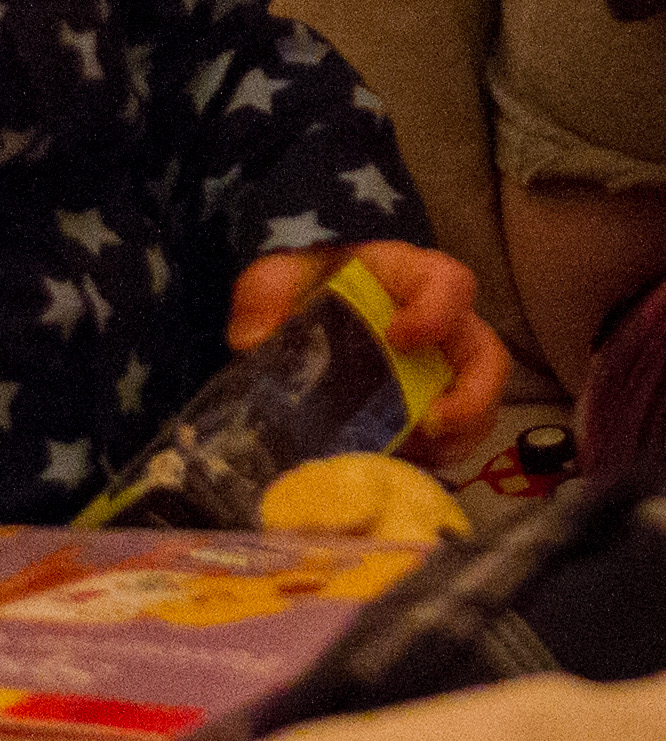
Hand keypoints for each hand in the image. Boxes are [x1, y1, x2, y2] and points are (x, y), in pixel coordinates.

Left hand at [227, 239, 508, 454]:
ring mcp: (440, 369)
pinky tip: (399, 464)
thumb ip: (265, 295)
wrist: (299, 303)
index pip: (449, 283)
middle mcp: (440, 324)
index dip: (437, 312)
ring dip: (458, 437)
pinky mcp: (427, 406)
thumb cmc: (302, 279)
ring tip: (417, 456)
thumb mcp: (276, 276)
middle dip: (472, 396)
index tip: (401, 337)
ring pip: (479, 404)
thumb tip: (254, 341)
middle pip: (486, 355)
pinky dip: (434, 456)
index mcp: (408, 278)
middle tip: (432, 425)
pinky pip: (452, 436)